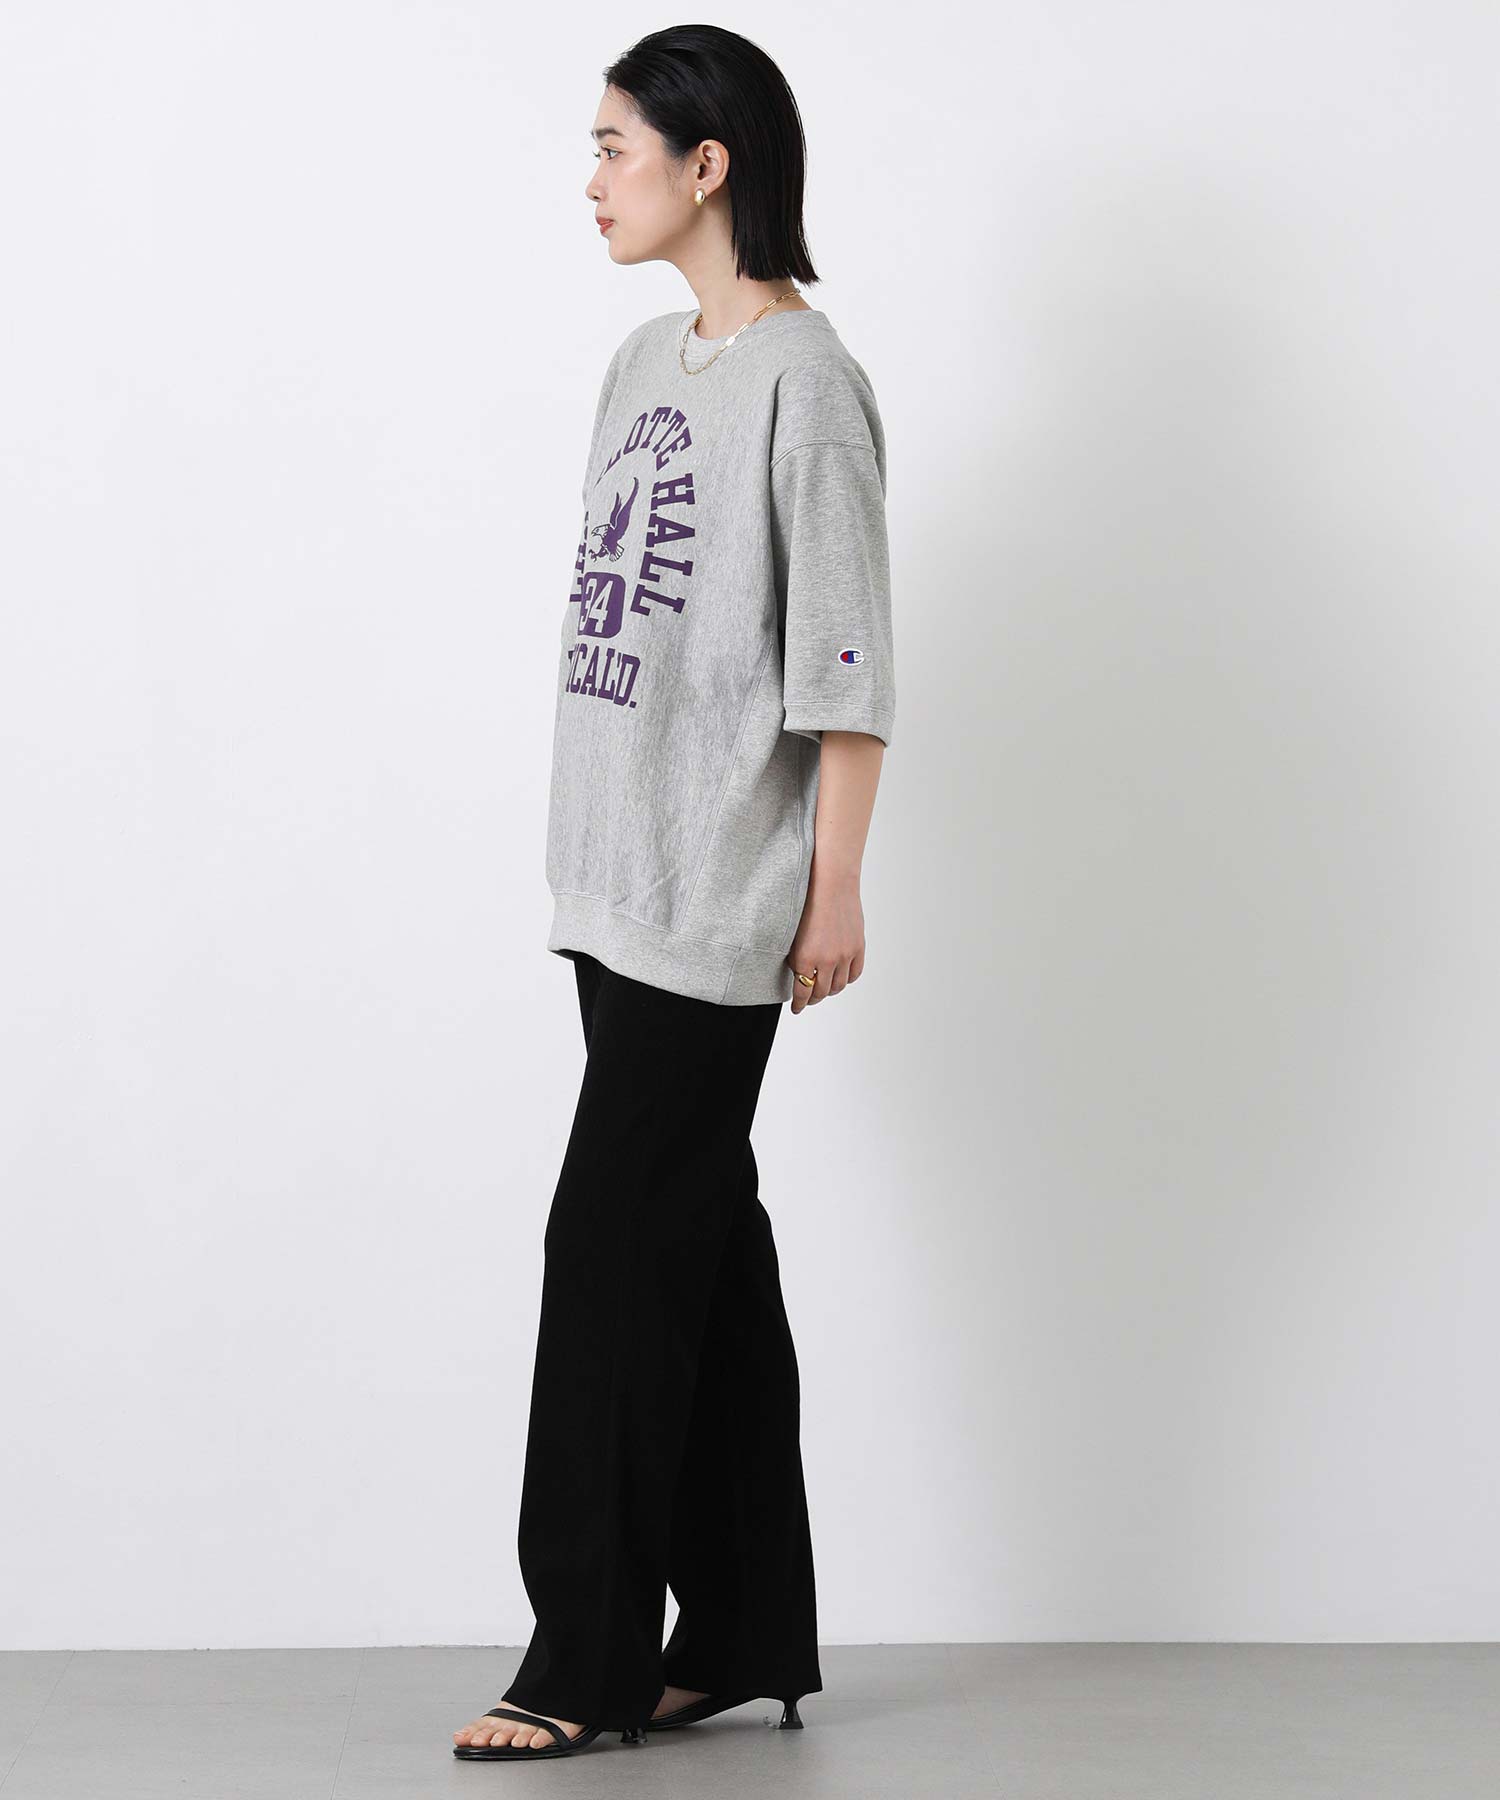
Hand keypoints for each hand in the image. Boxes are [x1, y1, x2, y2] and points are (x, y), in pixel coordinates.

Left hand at [786, 862, 864, 1014]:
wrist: (831, 884)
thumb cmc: (808, 902)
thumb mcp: (793, 934)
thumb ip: (797, 957)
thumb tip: (798, 974)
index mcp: (805, 958)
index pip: (802, 992)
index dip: (799, 1004)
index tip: (797, 1008)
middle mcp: (826, 960)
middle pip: (821, 992)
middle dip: (813, 998)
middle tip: (809, 999)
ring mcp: (844, 955)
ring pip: (838, 986)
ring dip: (830, 990)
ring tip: (824, 988)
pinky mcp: (858, 947)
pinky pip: (854, 973)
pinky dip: (847, 979)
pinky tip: (841, 977)